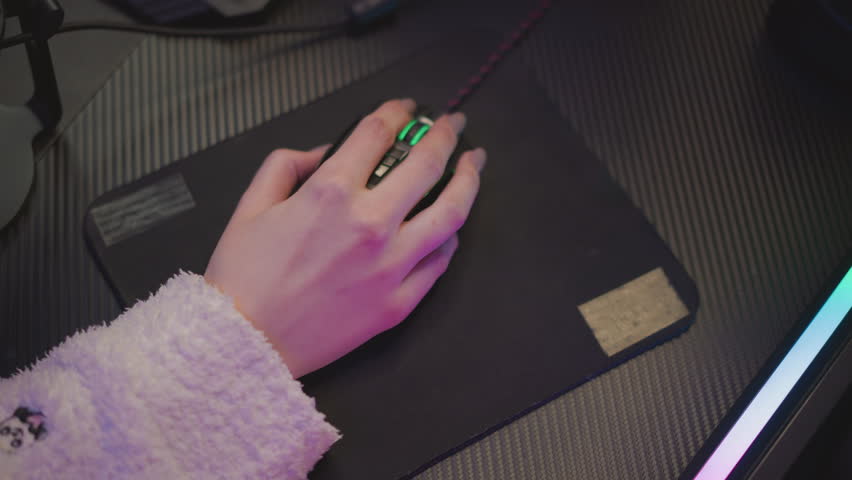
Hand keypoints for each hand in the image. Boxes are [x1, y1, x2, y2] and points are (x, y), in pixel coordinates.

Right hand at [204, 99, 485, 377]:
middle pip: (427, 164)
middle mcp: (369, 224)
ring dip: (468, 181)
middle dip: (445, 134)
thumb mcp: (251, 205)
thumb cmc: (242, 278)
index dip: (397, 112)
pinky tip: (452, 226)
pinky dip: (450, 239)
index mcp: (331, 193)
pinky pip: (439, 263)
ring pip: (451, 213)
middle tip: (454, 125)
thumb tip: (324, 152)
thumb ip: (286, 165)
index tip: (407, 108)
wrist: (243, 345)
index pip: (378, 134)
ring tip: (474, 165)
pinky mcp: (398, 303)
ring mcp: (390, 266)